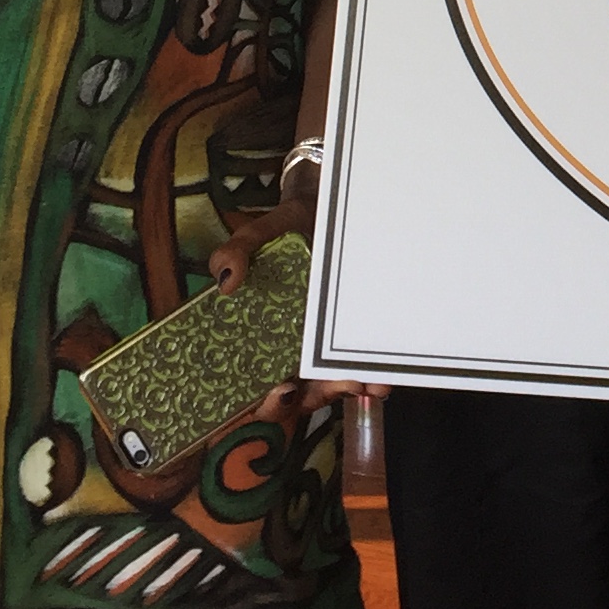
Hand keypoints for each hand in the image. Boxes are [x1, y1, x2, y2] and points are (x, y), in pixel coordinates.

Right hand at [208, 199, 375, 418]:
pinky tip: (382, 375)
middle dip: (317, 396)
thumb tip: (227, 283)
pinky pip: (355, 363)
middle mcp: (288, 346)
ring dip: (349, 388)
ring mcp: (319, 343)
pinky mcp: (346, 335)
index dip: (265, 398)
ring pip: (328, 384)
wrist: (323, 210)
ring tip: (369, 383)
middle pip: (296, 392)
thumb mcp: (257, 235)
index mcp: (258, 334)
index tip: (283, 390)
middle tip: (340, 384)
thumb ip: (235, 252)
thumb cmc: (284, 228)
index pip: (254, 383)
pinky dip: (368, 374)